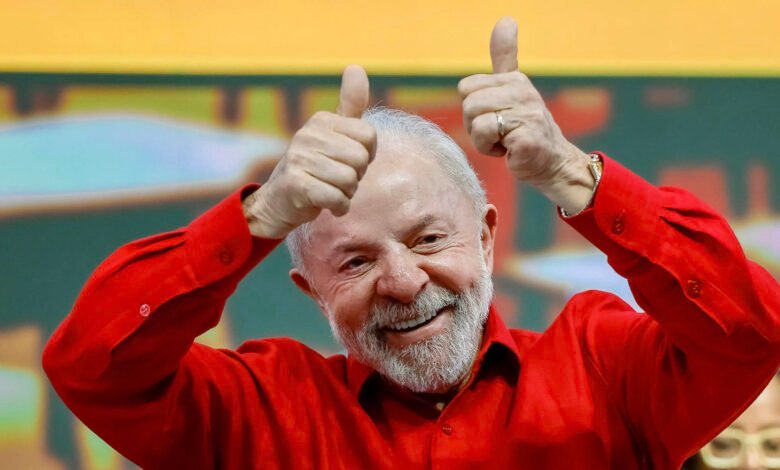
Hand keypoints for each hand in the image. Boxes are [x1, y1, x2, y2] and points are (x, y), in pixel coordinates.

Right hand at [244, 65, 376, 238]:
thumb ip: (350, 105)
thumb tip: (356, 66)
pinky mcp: (295, 183)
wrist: (279, 202)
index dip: (367, 156)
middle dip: (356, 176)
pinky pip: (337, 198)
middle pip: (361, 159)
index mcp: (321, 120)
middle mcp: (308, 134)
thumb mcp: (334, 135)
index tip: (347, 161)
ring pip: (350, 180)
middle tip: (336, 179)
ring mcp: (298, 158)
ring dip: (347, 193)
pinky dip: (339, 207)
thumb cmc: (316, 169)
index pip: (370, 136)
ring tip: (330, 190)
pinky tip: (327, 204)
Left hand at [459, 18, 593, 212]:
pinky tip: (509, 151)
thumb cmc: (526, 129)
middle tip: (498, 133)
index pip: (466, 88)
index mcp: (515, 80)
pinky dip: (492, 150)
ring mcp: (526, 114)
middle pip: (468, 104)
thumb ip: (506, 56)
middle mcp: (522, 91)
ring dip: (482, 140)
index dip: (473, 108)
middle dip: (474, 125)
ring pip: (475, 121)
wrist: (553, 163)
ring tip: (504, 141)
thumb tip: (506, 18)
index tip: (494, 117)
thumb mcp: (514, 89)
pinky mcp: (525, 136)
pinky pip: (485, 137)